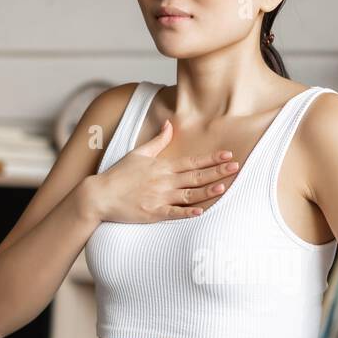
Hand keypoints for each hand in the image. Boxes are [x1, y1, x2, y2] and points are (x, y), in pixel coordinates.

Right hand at [89, 120, 239, 223]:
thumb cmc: (119, 174)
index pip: (192, 161)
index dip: (212, 158)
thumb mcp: (138, 153)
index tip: (228, 154)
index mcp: (162, 166)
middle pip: (196, 176)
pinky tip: (201, 211)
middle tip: (236, 167)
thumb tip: (168, 124)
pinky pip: (174, 213)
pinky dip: (188, 213)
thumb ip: (157, 140)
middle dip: (218, 171)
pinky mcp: (153, 214)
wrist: (100, 195)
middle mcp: (164, 181)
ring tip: (224, 186)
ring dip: (207, 190)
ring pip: (189, 194)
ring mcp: (159, 198)